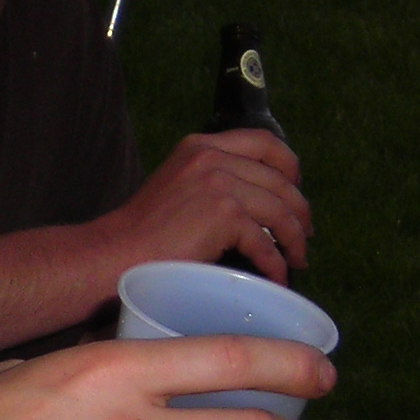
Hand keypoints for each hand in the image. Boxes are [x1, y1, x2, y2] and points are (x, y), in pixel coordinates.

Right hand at [97, 130, 309, 283]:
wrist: (116, 252)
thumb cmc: (142, 232)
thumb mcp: (179, 186)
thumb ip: (211, 181)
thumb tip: (257, 205)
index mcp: (201, 145)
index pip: (263, 142)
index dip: (289, 166)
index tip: (295, 190)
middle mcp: (212, 156)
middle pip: (280, 178)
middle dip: (299, 210)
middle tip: (304, 234)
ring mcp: (219, 183)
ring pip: (280, 210)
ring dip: (294, 239)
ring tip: (297, 259)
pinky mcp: (224, 214)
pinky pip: (266, 241)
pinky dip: (276, 263)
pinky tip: (276, 277)